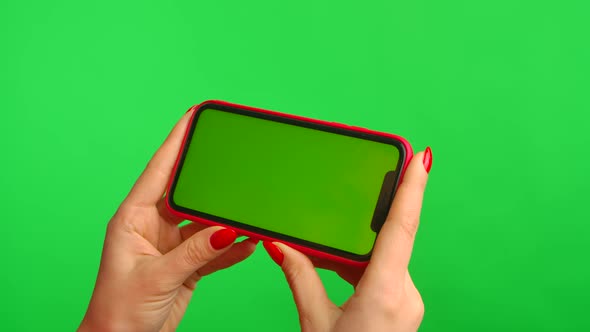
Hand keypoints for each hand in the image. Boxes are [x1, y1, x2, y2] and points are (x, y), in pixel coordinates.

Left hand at [79, 110, 257, 331]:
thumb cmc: (119, 311)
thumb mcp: (158, 277)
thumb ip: (196, 252)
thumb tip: (228, 229)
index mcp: (134, 218)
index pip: (159, 170)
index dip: (176, 141)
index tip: (193, 116)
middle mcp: (153, 226)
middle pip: (187, 191)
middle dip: (210, 176)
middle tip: (234, 156)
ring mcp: (172, 244)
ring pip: (205, 221)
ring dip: (227, 218)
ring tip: (251, 208)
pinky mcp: (187, 264)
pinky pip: (214, 248)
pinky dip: (232, 247)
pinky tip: (250, 241)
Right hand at [263, 148, 431, 331]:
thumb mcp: (314, 322)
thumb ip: (300, 277)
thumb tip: (279, 244)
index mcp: (385, 292)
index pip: (402, 228)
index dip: (413, 188)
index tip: (423, 158)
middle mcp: (405, 293)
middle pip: (389, 239)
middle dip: (371, 216)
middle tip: (362, 187)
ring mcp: (407, 301)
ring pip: (384, 257)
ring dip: (359, 247)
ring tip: (329, 246)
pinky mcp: (402, 306)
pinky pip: (384, 272)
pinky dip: (361, 264)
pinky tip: (338, 266)